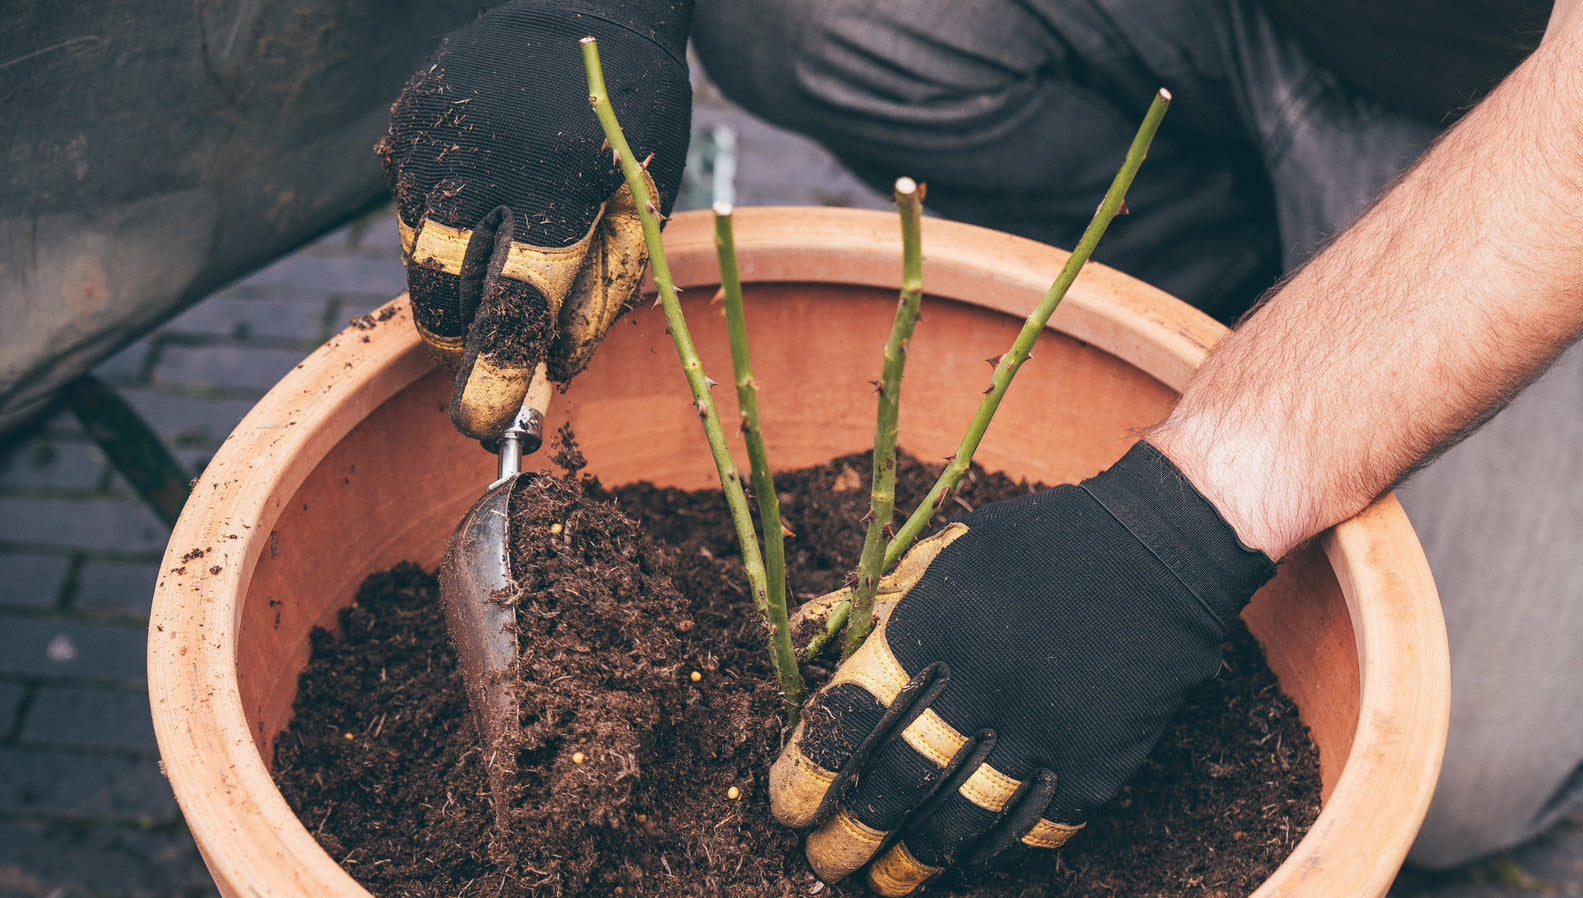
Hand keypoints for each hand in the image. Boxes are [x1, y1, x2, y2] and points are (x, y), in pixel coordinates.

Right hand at [377, 0, 691, 438]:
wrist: (583, 9)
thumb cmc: (629, 121)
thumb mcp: (640, 204)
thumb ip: (600, 290)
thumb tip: (550, 372)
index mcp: (562, 179)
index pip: (517, 301)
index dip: (498, 374)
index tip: (489, 428)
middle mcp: (484, 158)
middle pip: (448, 294)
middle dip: (465, 348)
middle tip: (490, 369)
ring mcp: (434, 139)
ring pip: (419, 262)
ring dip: (454, 296)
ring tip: (501, 271)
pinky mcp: (404, 126)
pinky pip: (409, 216)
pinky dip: (444, 237)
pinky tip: (484, 209)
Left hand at [771, 443, 1276, 894]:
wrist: (1159, 548)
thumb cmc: (1033, 549)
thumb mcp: (939, 553)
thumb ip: (866, 605)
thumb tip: (796, 649)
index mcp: (935, 622)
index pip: (850, 716)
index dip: (810, 772)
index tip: (788, 806)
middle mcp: (986, 680)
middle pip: (898, 779)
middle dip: (850, 832)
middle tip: (824, 860)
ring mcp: (1046, 726)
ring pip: (960, 819)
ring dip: (910, 860)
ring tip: (879, 880)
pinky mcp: (1099, 759)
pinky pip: (1033, 829)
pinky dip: (988, 853)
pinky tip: (958, 863)